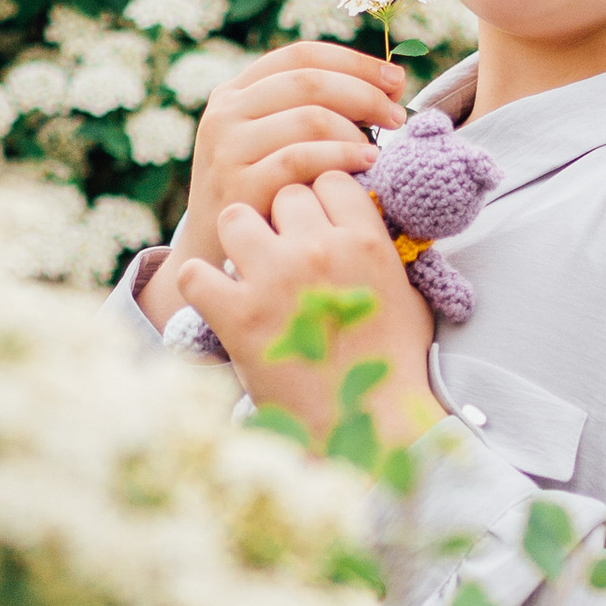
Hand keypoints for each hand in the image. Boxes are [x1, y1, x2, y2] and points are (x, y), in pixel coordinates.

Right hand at [141, 40, 405, 334]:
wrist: (217, 254)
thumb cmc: (266, 194)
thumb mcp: (276, 143)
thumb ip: (315, 111)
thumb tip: (389, 85)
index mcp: (235, 91)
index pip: (302, 55)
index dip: (355, 62)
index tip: (395, 79)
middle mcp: (225, 112)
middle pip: (309, 81)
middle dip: (363, 94)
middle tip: (396, 116)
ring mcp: (227, 148)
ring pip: (308, 117)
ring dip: (355, 130)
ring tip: (378, 150)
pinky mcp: (236, 186)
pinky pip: (300, 159)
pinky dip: (341, 157)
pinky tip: (365, 164)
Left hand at [171, 171, 443, 449]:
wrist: (368, 426)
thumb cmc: (393, 364)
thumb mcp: (408, 295)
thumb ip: (383, 249)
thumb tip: (366, 220)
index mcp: (364, 240)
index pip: (329, 179)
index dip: (323, 200)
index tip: (320, 225)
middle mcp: (318, 249)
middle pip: (285, 194)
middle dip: (284, 221)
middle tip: (288, 254)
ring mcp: (274, 279)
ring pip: (236, 217)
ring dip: (241, 240)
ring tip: (251, 270)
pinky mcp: (237, 316)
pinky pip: (197, 273)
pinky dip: (203, 286)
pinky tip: (219, 301)